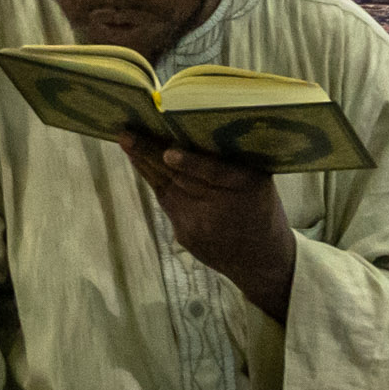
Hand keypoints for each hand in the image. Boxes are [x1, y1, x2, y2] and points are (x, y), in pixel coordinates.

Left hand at [126, 137, 296, 315]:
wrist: (260, 260)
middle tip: (127, 135)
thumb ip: (233, 162)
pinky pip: (166, 202)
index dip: (191, 163)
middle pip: (182, 178)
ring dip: (144, 164)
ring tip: (128, 142)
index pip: (214, 173)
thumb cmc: (260, 208)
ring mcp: (200, 224)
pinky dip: (153, 180)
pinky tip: (140, 162)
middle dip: (151, 155)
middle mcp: (221, 207)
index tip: (168, 153)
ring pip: (167, 188)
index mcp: (247, 186)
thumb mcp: (260, 182)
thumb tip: (193, 129)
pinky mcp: (185, 235)